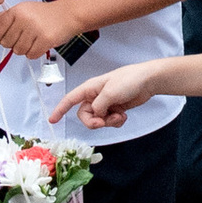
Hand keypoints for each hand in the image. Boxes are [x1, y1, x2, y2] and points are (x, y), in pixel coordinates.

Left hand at [0, 0, 82, 60]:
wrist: (69, 14)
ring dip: (25, 49)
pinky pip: (31, 55)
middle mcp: (24, 19)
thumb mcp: (24, 10)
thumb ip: (5, 17)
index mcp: (16, 11)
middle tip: (24, 37)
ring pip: (18, 51)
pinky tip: (40, 44)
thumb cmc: (45, 13)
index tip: (5, 37)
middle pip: (6, 43)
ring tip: (34, 40)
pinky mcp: (45, 40)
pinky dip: (35, 53)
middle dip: (14, 44)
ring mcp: (35, 29)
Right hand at [48, 61, 162, 129]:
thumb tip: (95, 115)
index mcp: (90, 88)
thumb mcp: (110, 92)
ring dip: (108, 122)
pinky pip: (109, 121)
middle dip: (94, 122)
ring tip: (119, 115)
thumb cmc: (129, 80)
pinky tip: (123, 115)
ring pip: (98, 120)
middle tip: (104, 121)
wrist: (149, 81)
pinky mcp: (115, 109)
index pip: (70, 99)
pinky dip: (115, 122)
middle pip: (85, 115)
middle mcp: (95, 96)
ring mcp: (105, 103)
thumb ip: (98, 106)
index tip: (52, 121)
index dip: (59, 109)